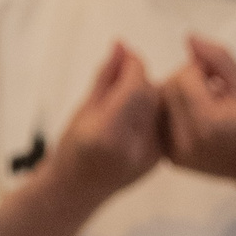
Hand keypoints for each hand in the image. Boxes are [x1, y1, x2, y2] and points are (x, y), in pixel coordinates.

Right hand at [44, 42, 162, 208]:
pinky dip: (152, 111)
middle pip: (152, 96)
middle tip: (124, 75)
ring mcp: (149, 156)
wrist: (78, 190)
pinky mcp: (158, 160)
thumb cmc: (73, 148)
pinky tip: (135, 115)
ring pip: (160, 108)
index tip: (126, 56)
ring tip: (126, 98)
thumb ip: (107, 76)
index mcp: (108, 133)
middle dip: (140, 79)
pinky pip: (162, 123)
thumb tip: (122, 44)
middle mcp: (133, 147)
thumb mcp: (83, 108)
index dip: (134, 66)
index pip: (136, 87)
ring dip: (148, 94)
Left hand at [159, 36, 235, 208]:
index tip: (220, 77)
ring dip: (179, 95)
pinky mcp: (171, 159)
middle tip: (215, 87)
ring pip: (161, 104)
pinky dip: (175, 113)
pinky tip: (197, 117)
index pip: (184, 76)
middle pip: (168, 89)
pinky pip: (161, 122)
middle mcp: (187, 142)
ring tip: (207, 102)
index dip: (201, 68)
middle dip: (188, 80)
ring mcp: (176, 154)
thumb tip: (188, 37)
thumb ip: (219, 58)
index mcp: (208, 124)